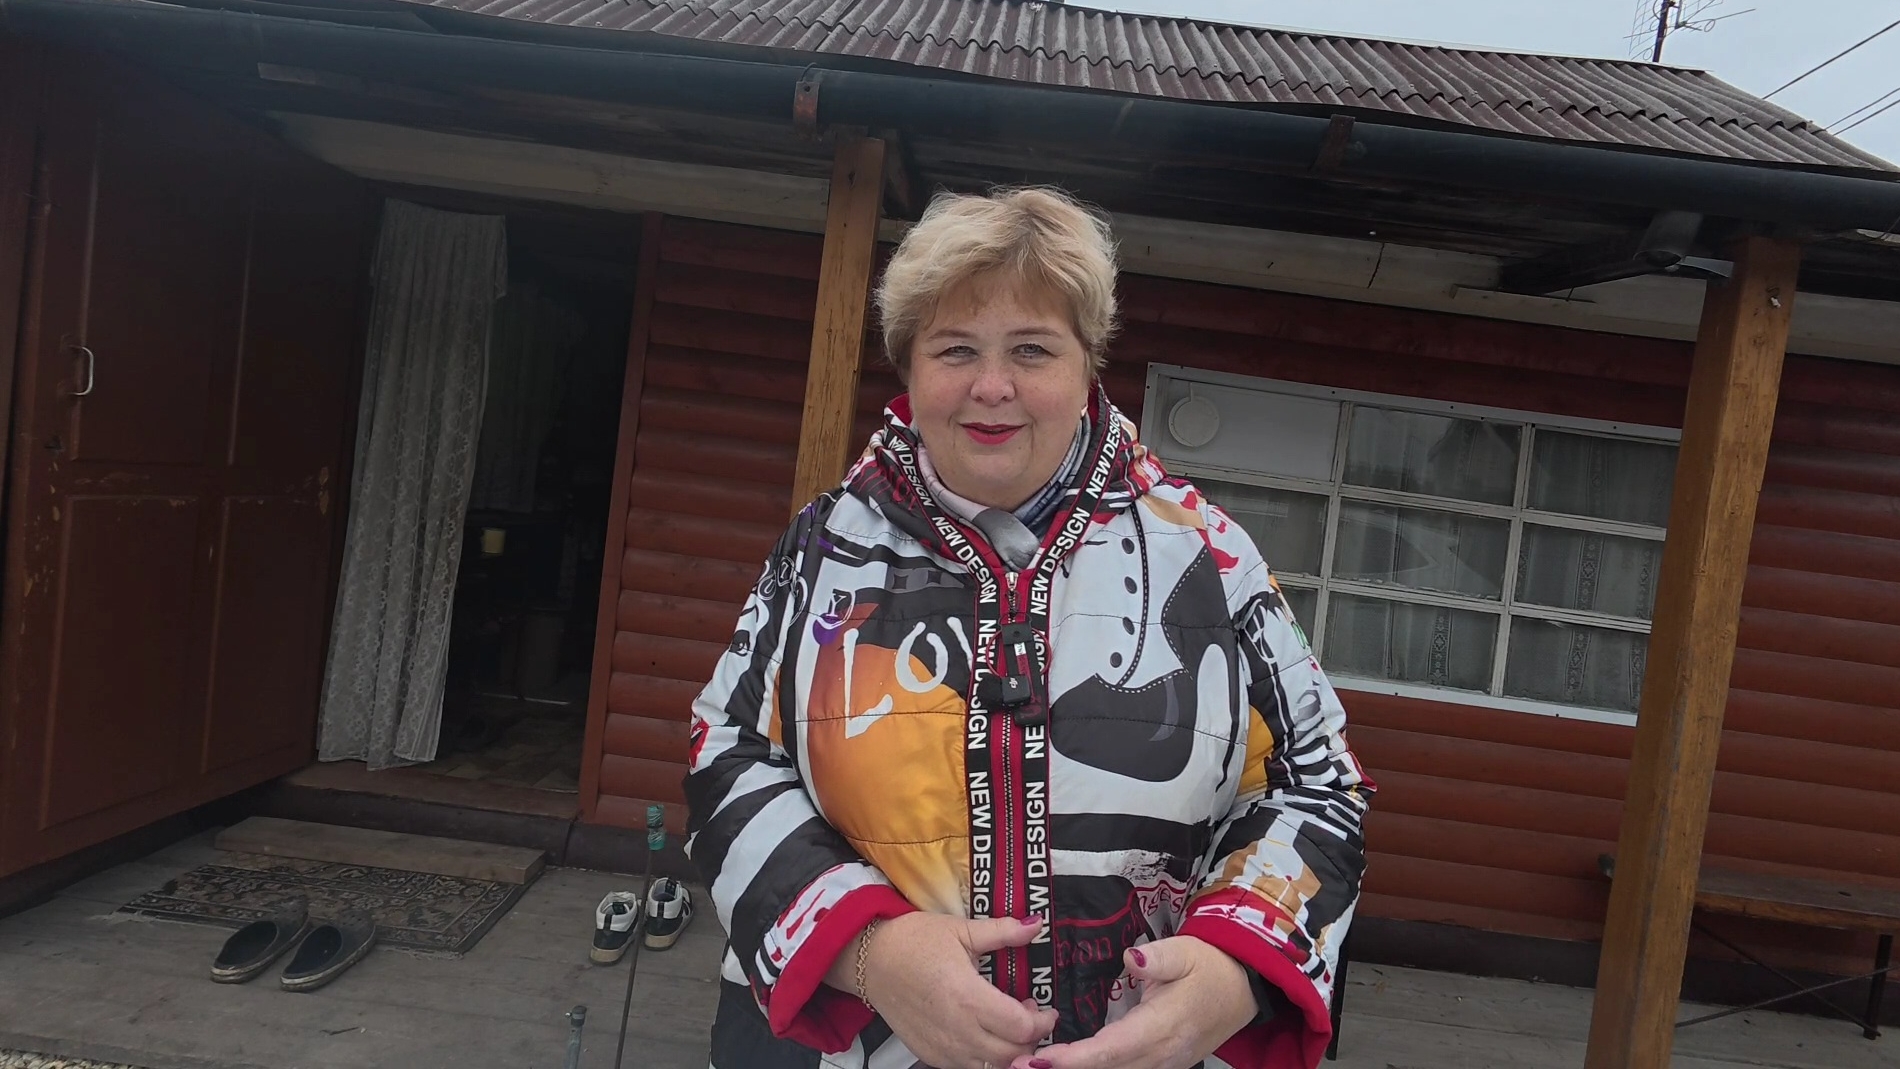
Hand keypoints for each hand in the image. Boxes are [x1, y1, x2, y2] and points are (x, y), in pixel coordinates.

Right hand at [838, 913, 1058, 1068]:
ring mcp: (942, 1047)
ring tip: (1007, 1027)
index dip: (1042, 1021)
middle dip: (1030, 1039)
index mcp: (968, 996)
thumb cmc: (914, 941)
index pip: (1021, 1027)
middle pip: (1012, 1054)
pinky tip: (983, 1036)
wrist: (870, 959)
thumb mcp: (960, 929)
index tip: (1044, 1008)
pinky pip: (967, 1068)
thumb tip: (1036, 925)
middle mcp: (957, 1029)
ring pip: (991, 1067)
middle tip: (1029, 1016)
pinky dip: (984, 1059)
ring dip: (1009, 1053)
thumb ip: (1002, 932)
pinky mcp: (929, 1054)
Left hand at [1010, 936, 1256, 1068]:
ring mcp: (1162, 1064)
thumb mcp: (1185, 951)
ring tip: (1033, 1065)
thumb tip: (1129, 960)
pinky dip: (1095, 1068)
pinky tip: (1066, 1063)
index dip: (1074, 1059)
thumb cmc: (1210, 966)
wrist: (1243, 987)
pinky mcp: (1161, 1064)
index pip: (1110, 1049)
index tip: (1040, 1060)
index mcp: (1162, 1026)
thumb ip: (1156, 958)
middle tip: (1017, 1065)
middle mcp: (1161, 1054)